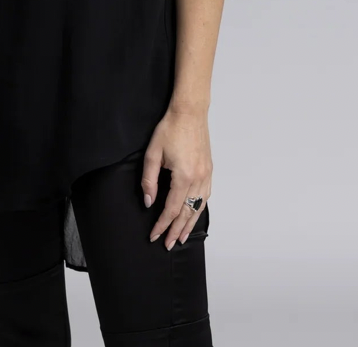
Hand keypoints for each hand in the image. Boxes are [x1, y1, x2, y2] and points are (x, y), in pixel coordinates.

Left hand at [141, 106, 211, 249]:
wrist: (189, 112)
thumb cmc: (170, 129)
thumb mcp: (153, 154)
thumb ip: (150, 180)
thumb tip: (149, 201)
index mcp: (183, 176)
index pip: (171, 209)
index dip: (162, 225)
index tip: (154, 235)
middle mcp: (198, 179)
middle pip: (187, 212)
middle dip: (176, 230)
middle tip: (168, 244)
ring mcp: (206, 174)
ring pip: (199, 207)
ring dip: (190, 223)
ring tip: (182, 237)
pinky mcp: (209, 169)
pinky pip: (206, 196)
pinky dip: (199, 209)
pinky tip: (194, 214)